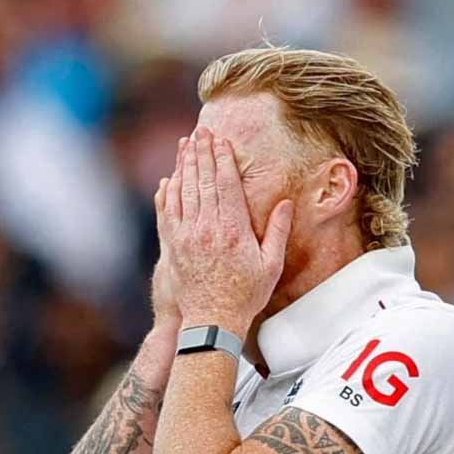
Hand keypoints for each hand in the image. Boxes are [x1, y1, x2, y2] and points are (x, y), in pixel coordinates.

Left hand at [157, 126, 293, 337]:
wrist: (212, 321)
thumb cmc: (246, 295)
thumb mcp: (271, 265)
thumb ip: (277, 231)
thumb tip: (285, 203)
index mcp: (233, 229)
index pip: (225, 184)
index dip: (222, 159)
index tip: (221, 140)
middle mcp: (207, 228)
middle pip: (202, 181)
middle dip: (201, 153)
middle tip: (200, 132)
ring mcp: (187, 236)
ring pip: (183, 191)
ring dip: (184, 165)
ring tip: (186, 145)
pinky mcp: (173, 246)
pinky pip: (168, 211)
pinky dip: (168, 192)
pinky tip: (170, 178)